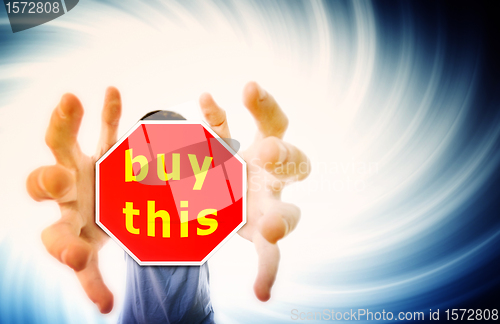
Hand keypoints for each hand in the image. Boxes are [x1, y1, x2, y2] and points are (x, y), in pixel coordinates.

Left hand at [26, 88, 121, 312]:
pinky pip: (105, 130)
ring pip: (65, 143)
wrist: (104, 209)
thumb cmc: (93, 234)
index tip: (78, 256)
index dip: (64, 248)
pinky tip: (109, 92)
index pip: (54, 237)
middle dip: (49, 181)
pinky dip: (106, 113)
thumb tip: (105, 309)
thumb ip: (92, 279)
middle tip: (55, 180)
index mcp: (62, 223)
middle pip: (47, 181)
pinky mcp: (102, 152)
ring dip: (65, 124)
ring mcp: (81, 166)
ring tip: (68, 101)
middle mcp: (66, 191)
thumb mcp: (91, 257)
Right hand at [200, 82, 310, 300]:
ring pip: (274, 127)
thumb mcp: (252, 243)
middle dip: (284, 156)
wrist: (210, 201)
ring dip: (265, 111)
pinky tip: (207, 98)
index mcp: (275, 209)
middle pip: (295, 160)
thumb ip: (265, 264)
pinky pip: (224, 121)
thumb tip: (262, 298)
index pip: (289, 215)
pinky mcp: (227, 139)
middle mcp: (272, 178)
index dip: (284, 223)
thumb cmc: (235, 222)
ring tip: (251, 92)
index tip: (271, 232)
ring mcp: (252, 152)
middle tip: (266, 152)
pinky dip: (216, 111)